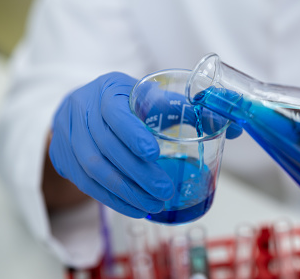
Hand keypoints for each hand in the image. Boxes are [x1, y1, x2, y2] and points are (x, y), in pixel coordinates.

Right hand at [49, 72, 240, 217]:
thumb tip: (234, 127)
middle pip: (105, 147)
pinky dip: (112, 199)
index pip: (114, 113)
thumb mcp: (153, 97)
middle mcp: (81, 111)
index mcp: (107, 90)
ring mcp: (68, 136)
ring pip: (93, 169)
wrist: (84, 107)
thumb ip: (190, 109)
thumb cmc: (129, 102)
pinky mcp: (64, 158)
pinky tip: (135, 209)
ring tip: (154, 206)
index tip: (155, 153)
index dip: (132, 134)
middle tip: (165, 191)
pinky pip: (86, 184)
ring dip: (125, 191)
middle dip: (137, 173)